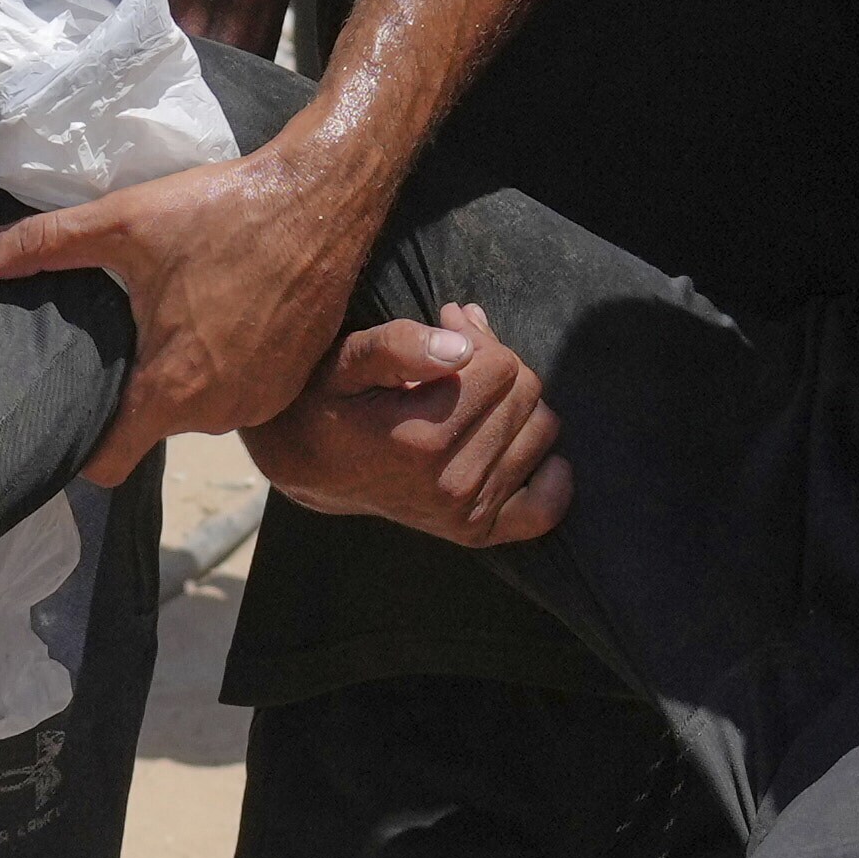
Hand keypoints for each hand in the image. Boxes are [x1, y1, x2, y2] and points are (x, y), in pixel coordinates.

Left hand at [0, 132, 392, 479]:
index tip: (62, 415)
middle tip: (119, 335)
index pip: (108, 463)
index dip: (78, 448)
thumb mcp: (124, 222)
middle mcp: (218, 411)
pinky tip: (215, 317)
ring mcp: (260, 402)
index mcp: (172, 387)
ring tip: (169, 320)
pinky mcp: (291, 384)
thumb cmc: (223, 211)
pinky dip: (221, 368)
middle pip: (151, 427)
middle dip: (132, 391)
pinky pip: (236, 394)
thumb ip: (39, 246)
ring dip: (180, 377)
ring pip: (195, 411)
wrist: (324, 198)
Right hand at [248, 311, 564, 545]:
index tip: (445, 326)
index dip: (475, 336)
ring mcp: (465, 512)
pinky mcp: (474, 531)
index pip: (498, 364)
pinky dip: (549, 477)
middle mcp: (449, 483)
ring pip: (541, 429)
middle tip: (457, 356)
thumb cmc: (328, 402)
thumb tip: (461, 348)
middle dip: (497, 362)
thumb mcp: (345, 361)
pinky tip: (525, 447)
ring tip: (471, 392)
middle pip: (525, 392)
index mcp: (420, 438)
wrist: (309, 467)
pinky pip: (544, 508)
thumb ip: (397, 346)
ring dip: (516, 403)